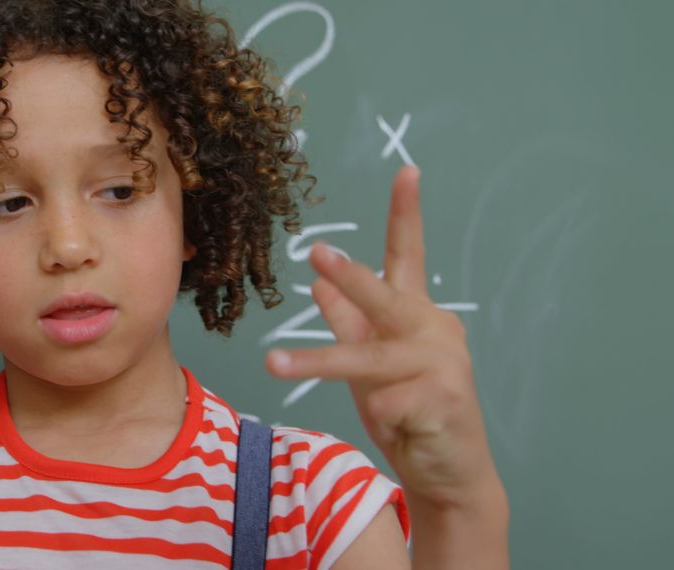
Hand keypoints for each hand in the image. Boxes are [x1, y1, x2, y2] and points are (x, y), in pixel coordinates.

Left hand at [265, 166, 503, 510]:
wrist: (449, 473)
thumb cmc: (410, 413)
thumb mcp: (370, 367)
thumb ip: (351, 325)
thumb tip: (318, 285)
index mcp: (419, 315)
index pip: (408, 258)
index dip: (405, 215)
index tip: (406, 171)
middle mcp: (436, 330)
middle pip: (387, 296)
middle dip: (351, 276)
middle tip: (317, 252)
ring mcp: (444, 363)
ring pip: (369, 357)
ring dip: (317, 362)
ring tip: (272, 364)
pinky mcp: (445, 399)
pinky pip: (384, 403)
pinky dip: (377, 418)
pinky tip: (401, 430)